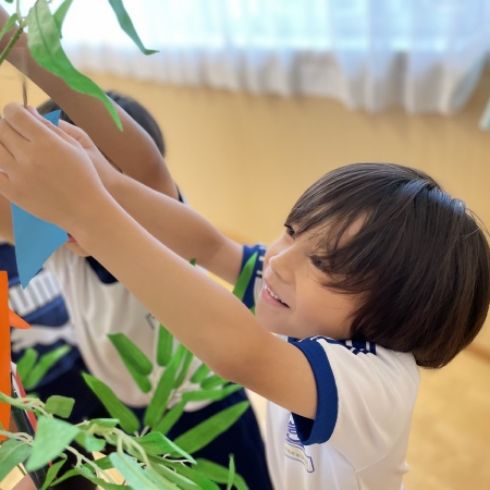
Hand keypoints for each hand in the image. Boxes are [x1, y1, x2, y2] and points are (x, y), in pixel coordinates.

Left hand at [0, 103, 111, 234]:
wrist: (85, 210)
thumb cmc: (84, 176)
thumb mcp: (75, 146)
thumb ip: (49, 126)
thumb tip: (27, 110)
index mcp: (46, 142)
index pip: (14, 114)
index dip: (13, 110)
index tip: (18, 115)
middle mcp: (29, 156)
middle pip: (0, 128)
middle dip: (7, 126)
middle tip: (17, 133)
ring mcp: (18, 175)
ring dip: (2, 145)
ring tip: (14, 150)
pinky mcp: (13, 191)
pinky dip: (1, 166)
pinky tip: (11, 166)